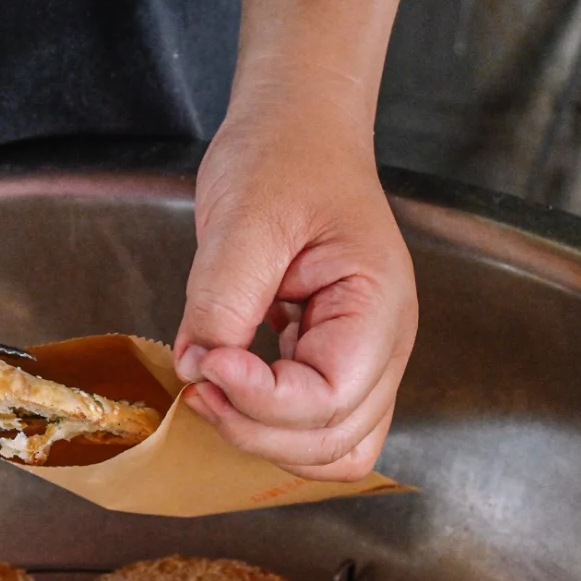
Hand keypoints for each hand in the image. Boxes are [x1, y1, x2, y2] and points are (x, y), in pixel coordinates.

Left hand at [174, 106, 417, 481]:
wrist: (296, 132)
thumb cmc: (284, 158)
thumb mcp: (245, 218)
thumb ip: (223, 299)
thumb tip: (199, 367)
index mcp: (377, 305)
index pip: (330, 398)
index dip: (260, 398)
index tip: (209, 362)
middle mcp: (381, 344)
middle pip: (334, 440)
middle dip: (256, 428)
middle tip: (199, 381)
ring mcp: (360, 357)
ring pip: (330, 448)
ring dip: (265, 438)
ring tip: (212, 389)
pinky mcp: (328, 359)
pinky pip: (314, 427)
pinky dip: (270, 427)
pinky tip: (230, 386)